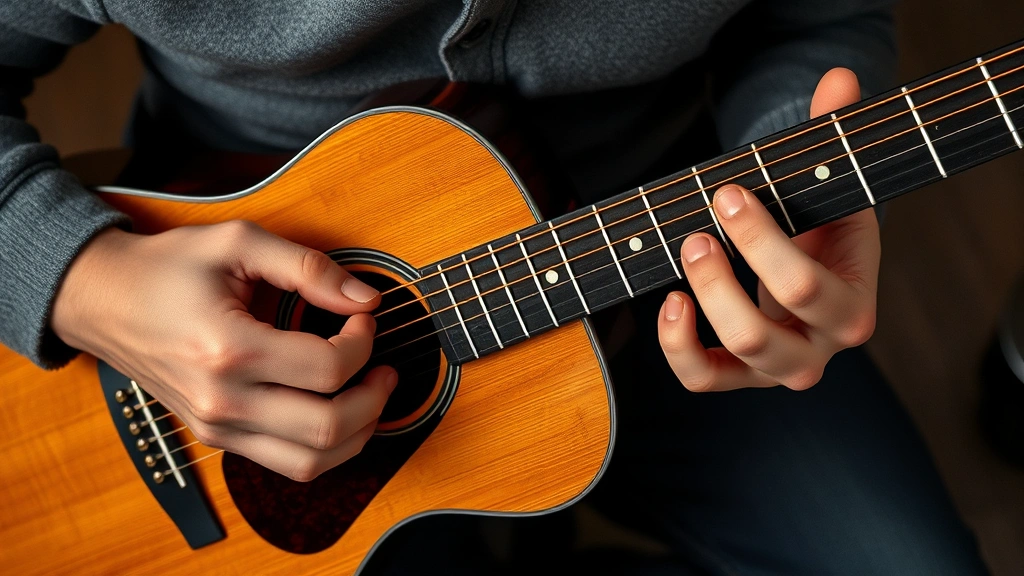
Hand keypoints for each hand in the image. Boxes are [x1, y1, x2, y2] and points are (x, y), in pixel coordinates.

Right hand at [52, 221, 395, 480]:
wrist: (102, 300)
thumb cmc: (167, 268)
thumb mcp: (238, 243)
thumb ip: (308, 267)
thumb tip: (367, 298)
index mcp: (228, 350)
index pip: (328, 369)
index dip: (364, 342)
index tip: (363, 317)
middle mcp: (222, 401)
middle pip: (328, 427)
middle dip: (375, 397)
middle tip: (384, 365)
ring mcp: (217, 427)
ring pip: (311, 462)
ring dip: (358, 432)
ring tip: (371, 393)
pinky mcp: (217, 437)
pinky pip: (286, 463)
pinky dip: (326, 446)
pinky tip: (340, 410)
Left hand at [658, 68, 878, 391]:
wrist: (817, 265)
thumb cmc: (820, 223)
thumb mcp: (828, 182)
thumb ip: (833, 135)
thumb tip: (838, 79)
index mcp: (852, 307)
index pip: (804, 289)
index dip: (759, 244)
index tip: (728, 193)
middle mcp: (817, 348)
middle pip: (760, 337)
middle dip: (718, 281)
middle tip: (695, 232)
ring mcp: (775, 365)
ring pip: (730, 358)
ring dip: (698, 304)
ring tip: (685, 250)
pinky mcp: (739, 372)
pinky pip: (702, 376)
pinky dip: (677, 346)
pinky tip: (670, 301)